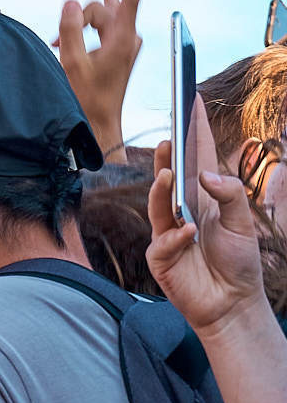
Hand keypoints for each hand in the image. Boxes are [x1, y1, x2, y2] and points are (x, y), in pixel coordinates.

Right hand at [55, 0, 143, 161]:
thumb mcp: (72, 62)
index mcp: (121, 38)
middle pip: (107, 7)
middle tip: (73, 15)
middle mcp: (128, 39)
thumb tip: (72, 0)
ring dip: (86, 15)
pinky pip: (104, 29)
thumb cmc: (85, 97)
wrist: (99, 125)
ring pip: (106, 16)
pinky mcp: (119, 54)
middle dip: (86, 9)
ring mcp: (125, 46)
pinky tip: (71, 31)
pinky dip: (87, 27)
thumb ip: (70, 28)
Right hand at [148, 104, 267, 340]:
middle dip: (169, 154)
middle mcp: (182, 210)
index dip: (194, 129)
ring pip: (157, 203)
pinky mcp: (160, 257)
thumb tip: (204, 175)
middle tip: (171, 134)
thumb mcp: (244, 224)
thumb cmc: (238, 262)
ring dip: (161, 186)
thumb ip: (229, 195)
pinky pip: (163, 241)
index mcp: (205, 197)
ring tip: (169, 172)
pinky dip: (176, 236)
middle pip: (171, 175)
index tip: (192, 99)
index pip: (198, 157)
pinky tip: (189, 232)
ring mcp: (168, 232)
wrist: (231, 304)